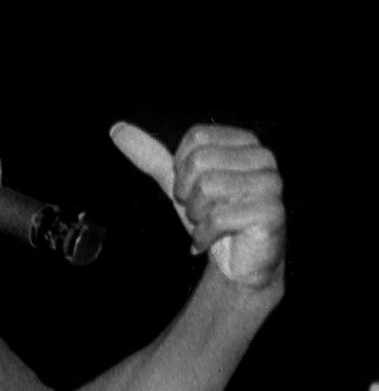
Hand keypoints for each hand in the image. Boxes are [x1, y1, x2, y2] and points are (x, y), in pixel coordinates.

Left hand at [110, 122, 283, 294]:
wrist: (236, 260)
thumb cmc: (212, 216)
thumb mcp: (178, 182)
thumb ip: (151, 155)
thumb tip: (118, 129)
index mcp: (244, 142)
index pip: (197, 136)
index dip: (181, 167)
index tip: (192, 187)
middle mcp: (263, 157)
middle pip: (200, 160)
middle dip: (187, 193)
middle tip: (200, 210)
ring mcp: (271, 183)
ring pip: (208, 186)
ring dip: (196, 215)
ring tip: (207, 223)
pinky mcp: (272, 212)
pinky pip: (218, 218)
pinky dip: (203, 235)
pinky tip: (210, 240)